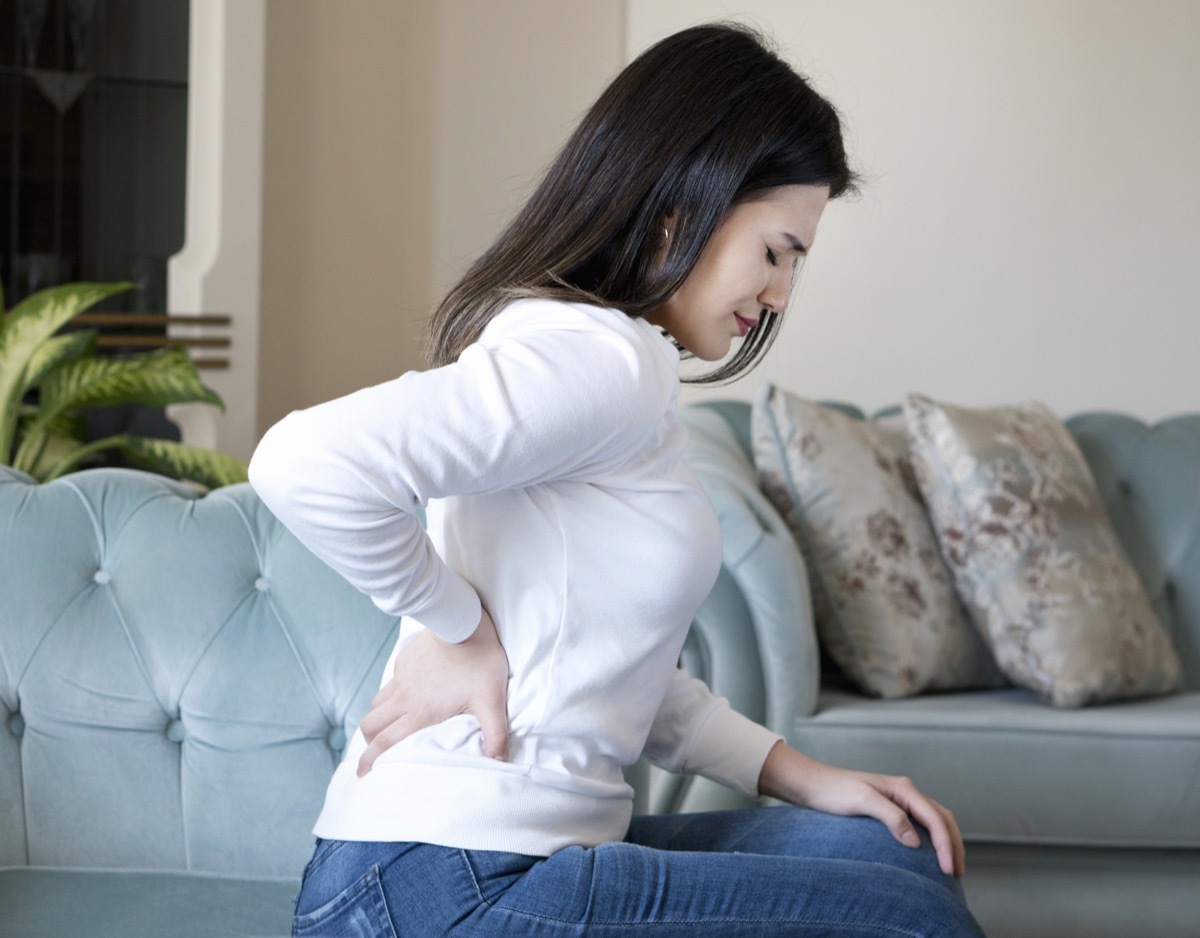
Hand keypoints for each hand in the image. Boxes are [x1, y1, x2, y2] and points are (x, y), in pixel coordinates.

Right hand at [357, 608, 509, 775]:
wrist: (463, 622)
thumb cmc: (479, 661)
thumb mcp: (492, 701)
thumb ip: (496, 734)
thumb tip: (499, 762)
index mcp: (421, 712)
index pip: (386, 743)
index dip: (370, 761)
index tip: (362, 774)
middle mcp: (405, 697)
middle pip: (370, 725)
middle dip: (368, 742)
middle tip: (374, 753)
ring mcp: (402, 676)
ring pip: (376, 703)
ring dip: (378, 717)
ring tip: (387, 726)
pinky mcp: (404, 659)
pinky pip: (390, 681)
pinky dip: (391, 694)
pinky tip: (405, 694)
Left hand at [758, 741, 965, 877]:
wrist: (812, 784)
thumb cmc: (833, 791)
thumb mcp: (861, 801)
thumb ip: (890, 817)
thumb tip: (916, 841)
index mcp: (903, 789)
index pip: (935, 818)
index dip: (947, 845)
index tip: (949, 870)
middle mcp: (906, 792)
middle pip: (942, 818)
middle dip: (954, 844)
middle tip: (957, 872)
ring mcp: (899, 799)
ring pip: (935, 820)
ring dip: (947, 841)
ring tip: (951, 866)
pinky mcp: (891, 808)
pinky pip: (921, 823)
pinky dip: (933, 838)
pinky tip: (929, 854)